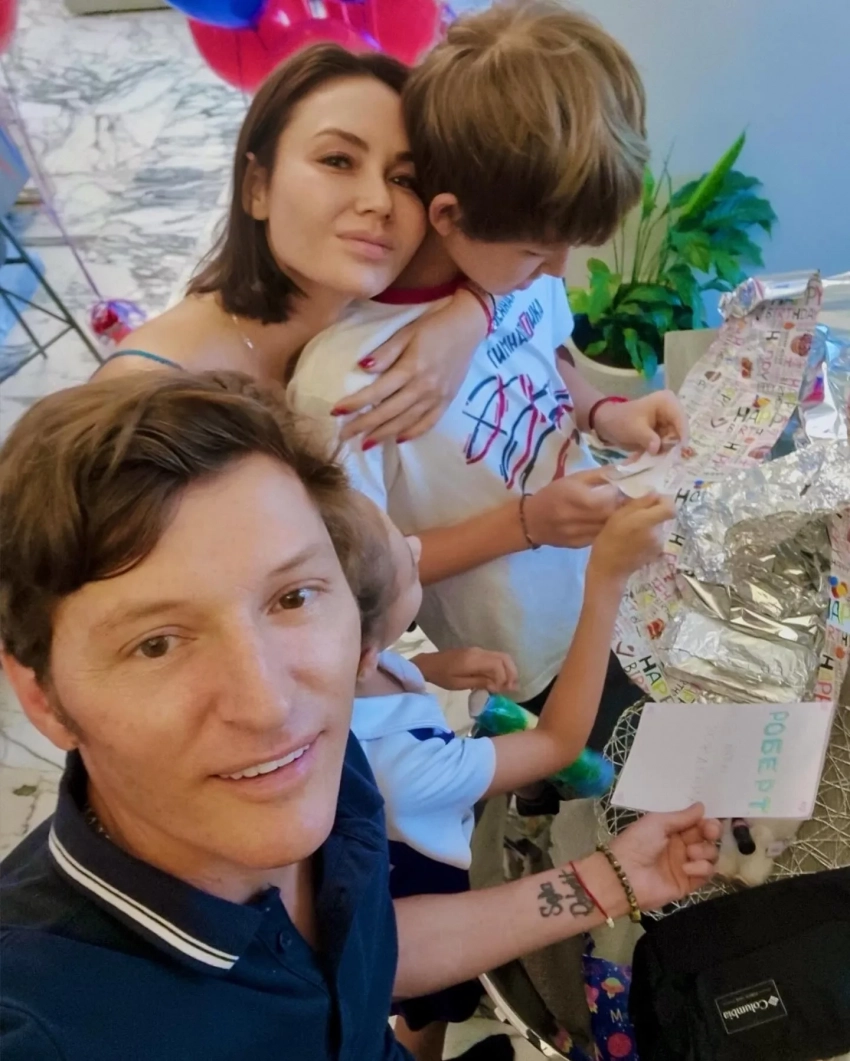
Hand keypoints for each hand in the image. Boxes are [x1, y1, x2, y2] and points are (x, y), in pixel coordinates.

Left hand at [338, 288, 487, 445]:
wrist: (469, 325)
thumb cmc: (434, 325)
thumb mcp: (407, 332)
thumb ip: (386, 353)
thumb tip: (362, 368)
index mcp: (411, 369)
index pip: (376, 392)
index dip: (355, 404)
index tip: (336, 412)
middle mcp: (423, 388)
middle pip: (388, 412)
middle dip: (364, 426)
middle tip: (344, 436)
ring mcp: (437, 397)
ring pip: (406, 422)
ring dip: (384, 434)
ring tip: (366, 444)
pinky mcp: (447, 401)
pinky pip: (428, 423)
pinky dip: (413, 433)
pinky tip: (399, 439)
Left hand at [414, 648, 518, 692]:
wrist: (429, 664)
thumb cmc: (442, 676)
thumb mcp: (459, 684)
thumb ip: (479, 682)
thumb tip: (497, 686)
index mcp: (474, 660)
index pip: (497, 666)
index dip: (503, 679)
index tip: (501, 691)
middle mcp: (479, 652)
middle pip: (503, 658)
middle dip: (511, 673)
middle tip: (513, 687)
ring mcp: (478, 650)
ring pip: (501, 656)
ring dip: (508, 669)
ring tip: (509, 684)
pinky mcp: (476, 652)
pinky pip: (494, 657)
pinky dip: (501, 667)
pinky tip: (500, 679)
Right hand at [524, 468, 620, 547]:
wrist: (530, 521)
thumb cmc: (554, 494)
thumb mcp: (575, 478)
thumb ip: (601, 474)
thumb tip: (626, 468)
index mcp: (576, 497)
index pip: (610, 497)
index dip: (621, 492)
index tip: (625, 488)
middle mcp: (577, 517)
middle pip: (611, 513)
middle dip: (622, 506)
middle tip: (626, 500)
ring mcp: (579, 534)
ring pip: (608, 527)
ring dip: (617, 519)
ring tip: (618, 511)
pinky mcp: (580, 545)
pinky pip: (601, 536)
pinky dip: (607, 530)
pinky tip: (607, 524)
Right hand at [587, 493, 675, 581]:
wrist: (609, 569)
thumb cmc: (608, 540)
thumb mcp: (617, 516)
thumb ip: (638, 503)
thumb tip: (654, 494)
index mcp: (646, 521)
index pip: (670, 507)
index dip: (665, 501)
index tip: (653, 500)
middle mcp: (657, 532)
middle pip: (663, 516)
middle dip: (652, 513)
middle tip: (634, 516)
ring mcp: (659, 543)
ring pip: (658, 526)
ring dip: (649, 524)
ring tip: (632, 530)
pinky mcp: (657, 551)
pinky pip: (656, 536)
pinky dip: (648, 535)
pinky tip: (634, 540)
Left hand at [594, 391, 687, 453]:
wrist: (607, 424)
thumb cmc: (620, 421)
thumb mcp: (634, 429)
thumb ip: (648, 438)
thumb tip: (657, 449)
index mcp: (667, 402)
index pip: (681, 420)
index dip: (682, 437)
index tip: (679, 453)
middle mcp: (672, 410)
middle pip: (680, 432)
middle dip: (673, 446)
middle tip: (663, 457)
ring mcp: (668, 422)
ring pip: (675, 441)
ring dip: (666, 451)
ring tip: (654, 456)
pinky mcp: (663, 432)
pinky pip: (668, 445)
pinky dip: (661, 452)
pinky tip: (652, 456)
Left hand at [610, 804, 721, 910]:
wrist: (625, 876)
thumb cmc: (638, 842)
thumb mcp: (657, 823)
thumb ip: (682, 817)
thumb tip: (701, 806)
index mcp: (672, 830)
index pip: (697, 823)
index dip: (707, 821)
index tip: (710, 820)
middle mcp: (681, 846)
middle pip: (708, 838)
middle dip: (711, 833)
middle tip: (708, 832)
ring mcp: (686, 864)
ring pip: (710, 854)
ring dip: (705, 851)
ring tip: (690, 853)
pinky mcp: (689, 883)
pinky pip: (707, 873)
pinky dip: (701, 868)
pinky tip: (687, 868)